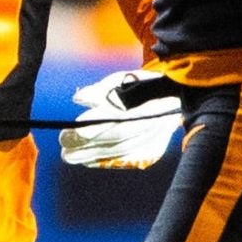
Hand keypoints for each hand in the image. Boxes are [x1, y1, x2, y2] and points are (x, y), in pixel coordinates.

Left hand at [61, 67, 183, 168]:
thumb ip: (100, 90)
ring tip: (70, 157)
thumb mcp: (122, 80)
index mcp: (145, 106)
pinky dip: (106, 160)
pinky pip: (127, 159)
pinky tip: (88, 161)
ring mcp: (155, 140)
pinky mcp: (153, 151)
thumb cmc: (142, 85)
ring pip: (120, 152)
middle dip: (88, 145)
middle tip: (65, 147)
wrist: (176, 97)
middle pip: (116, 139)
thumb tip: (78, 98)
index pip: (115, 122)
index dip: (91, 130)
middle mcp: (152, 125)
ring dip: (93, 155)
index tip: (69, 133)